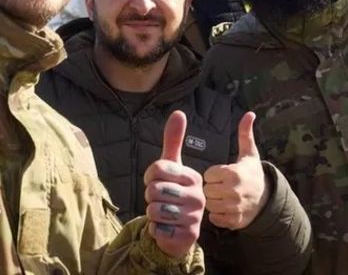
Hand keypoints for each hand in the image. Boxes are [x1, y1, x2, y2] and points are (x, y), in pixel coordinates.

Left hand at [143, 110, 204, 258]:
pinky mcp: (187, 235)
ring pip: (154, 209)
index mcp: (194, 176)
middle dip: (150, 197)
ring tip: (163, 213)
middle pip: (154, 190)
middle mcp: (198, 196)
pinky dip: (155, 229)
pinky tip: (166, 227)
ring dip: (152, 213)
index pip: (157, 169)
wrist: (179, 228)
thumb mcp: (171, 166)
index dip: (149, 177)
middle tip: (161, 200)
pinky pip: (157, 228)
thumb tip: (179, 112)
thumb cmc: (173, 192)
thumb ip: (173, 140)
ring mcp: (194, 217)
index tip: (157, 182)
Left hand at [203, 112, 268, 229]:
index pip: (208, 175)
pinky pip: (215, 218)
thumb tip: (249, 113)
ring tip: (222, 197)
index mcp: (234, 174)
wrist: (267, 200)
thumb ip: (245, 134)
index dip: (213, 174)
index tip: (220, 174)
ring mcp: (234, 208)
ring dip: (213, 202)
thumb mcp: (249, 154)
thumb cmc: (253, 173)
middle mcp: (234, 192)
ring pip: (209, 205)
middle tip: (220, 186)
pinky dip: (217, 215)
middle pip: (207, 190)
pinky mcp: (234, 221)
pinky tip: (224, 208)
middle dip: (211, 188)